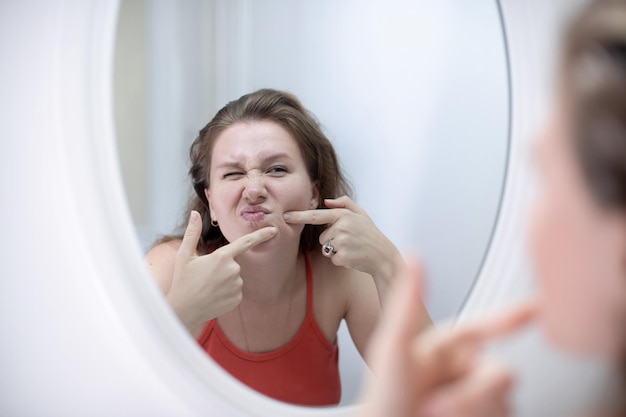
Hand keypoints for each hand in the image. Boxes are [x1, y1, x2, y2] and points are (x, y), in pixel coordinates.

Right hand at [167, 211, 276, 331]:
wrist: (183, 310)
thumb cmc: (183, 280)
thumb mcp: (184, 255)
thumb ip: (192, 233)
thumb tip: (195, 214)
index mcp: (222, 257)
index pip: (245, 242)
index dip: (261, 235)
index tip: (274, 230)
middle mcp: (233, 270)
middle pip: (234, 263)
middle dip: (222, 267)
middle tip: (205, 276)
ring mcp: (237, 286)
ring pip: (235, 277)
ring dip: (224, 280)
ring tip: (208, 287)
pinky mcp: (237, 299)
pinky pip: (236, 290)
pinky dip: (227, 292)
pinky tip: (214, 296)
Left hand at [283, 196, 401, 279]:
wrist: (383, 255)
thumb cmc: (371, 234)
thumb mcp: (361, 214)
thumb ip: (345, 204)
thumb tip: (327, 201)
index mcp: (344, 215)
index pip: (317, 215)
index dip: (299, 216)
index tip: (285, 216)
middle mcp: (341, 228)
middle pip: (323, 237)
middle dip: (332, 240)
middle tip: (350, 240)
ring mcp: (342, 243)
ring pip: (326, 248)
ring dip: (336, 250)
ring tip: (352, 248)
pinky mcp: (343, 257)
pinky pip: (333, 259)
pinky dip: (341, 260)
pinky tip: (353, 257)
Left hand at [360, 257, 535, 416]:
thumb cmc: (385, 404)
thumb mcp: (393, 351)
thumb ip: (407, 306)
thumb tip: (415, 258)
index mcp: (443, 352)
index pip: (483, 327)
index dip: (513, 315)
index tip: (540, 304)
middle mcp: (463, 375)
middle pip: (499, 373)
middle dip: (473, 394)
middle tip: (434, 408)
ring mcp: (477, 402)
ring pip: (503, 400)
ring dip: (472, 409)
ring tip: (434, 416)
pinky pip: (503, 416)